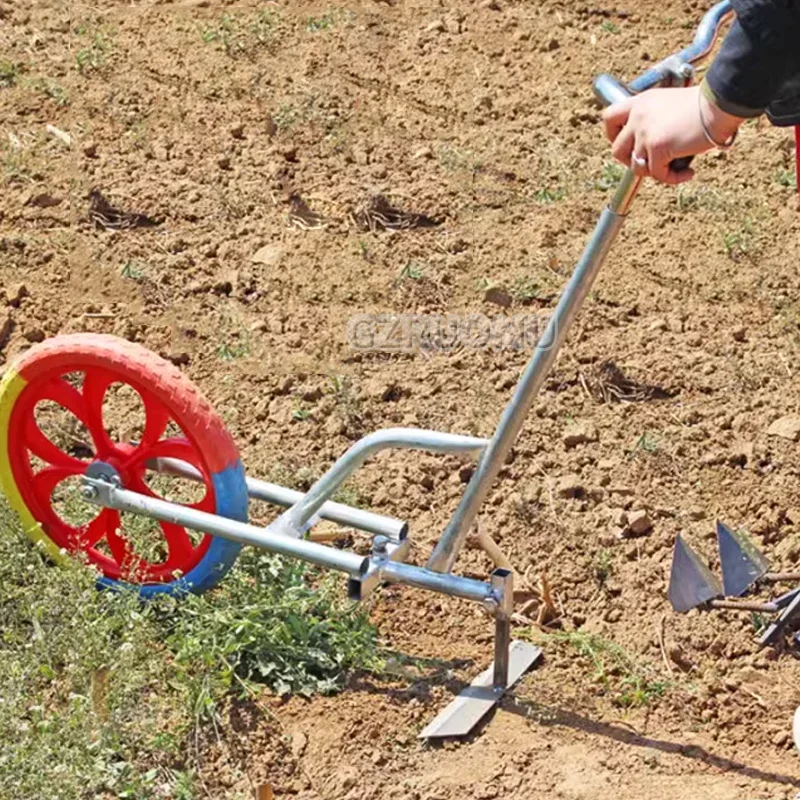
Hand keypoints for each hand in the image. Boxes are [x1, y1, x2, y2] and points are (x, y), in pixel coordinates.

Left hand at [602, 85, 742, 183]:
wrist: (719, 103)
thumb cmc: (704, 104)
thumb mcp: (670, 104)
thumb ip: (656, 119)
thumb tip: (652, 146)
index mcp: (640, 103)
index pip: (609, 118)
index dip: (612, 135)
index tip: (627, 143)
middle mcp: (638, 116)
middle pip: (616, 149)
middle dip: (629, 161)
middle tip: (648, 163)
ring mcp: (645, 133)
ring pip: (635, 166)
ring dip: (652, 172)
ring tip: (671, 168)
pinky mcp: (657, 147)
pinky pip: (658, 174)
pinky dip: (673, 178)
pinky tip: (688, 173)